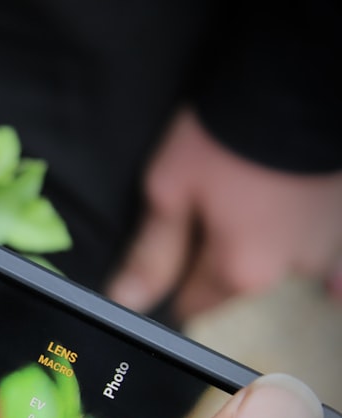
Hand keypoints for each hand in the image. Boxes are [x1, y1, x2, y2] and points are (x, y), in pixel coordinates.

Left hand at [107, 109, 341, 319]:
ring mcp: (331, 241)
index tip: (164, 250)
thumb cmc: (229, 135)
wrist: (306, 81)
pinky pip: (311, 227)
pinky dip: (292, 212)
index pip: (194, 305)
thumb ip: (151, 251)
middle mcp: (293, 269)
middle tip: (204, 195)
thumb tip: (127, 300)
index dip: (171, 282)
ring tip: (243, 180)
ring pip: (278, 250)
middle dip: (216, 248)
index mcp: (243, 272)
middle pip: (238, 276)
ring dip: (259, 228)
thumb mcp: (171, 188)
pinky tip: (281, 187)